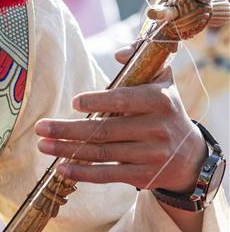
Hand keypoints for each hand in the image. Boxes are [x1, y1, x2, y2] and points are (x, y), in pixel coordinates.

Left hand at [34, 49, 206, 194]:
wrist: (191, 156)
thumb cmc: (165, 109)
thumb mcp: (162, 80)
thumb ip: (141, 59)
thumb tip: (119, 53)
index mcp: (160, 101)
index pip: (124, 101)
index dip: (98, 102)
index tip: (73, 102)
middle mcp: (157, 129)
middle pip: (105, 131)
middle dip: (68, 130)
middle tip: (40, 127)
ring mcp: (152, 156)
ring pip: (102, 153)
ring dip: (68, 150)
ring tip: (43, 145)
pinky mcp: (145, 177)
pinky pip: (109, 175)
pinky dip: (83, 173)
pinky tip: (62, 167)